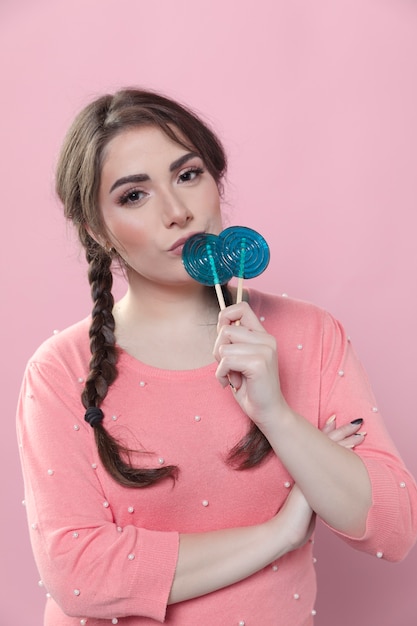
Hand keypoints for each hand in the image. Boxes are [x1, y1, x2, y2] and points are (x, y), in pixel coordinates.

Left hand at [213, 302, 285, 426]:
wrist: (268, 412)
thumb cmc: (251, 387)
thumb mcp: (240, 359)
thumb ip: (234, 342)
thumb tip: (220, 325)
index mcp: (263, 335)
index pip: (242, 308)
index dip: (225, 316)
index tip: (223, 338)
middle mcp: (266, 339)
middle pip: (226, 330)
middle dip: (218, 350)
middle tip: (227, 367)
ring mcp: (265, 350)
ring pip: (224, 347)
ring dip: (221, 365)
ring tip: (232, 376)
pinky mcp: (259, 363)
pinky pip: (226, 361)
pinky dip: (222, 374)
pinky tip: (232, 383)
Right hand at [269, 417, 366, 552]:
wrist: (286, 529)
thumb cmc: (296, 521)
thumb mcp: (305, 502)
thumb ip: (310, 492)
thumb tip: (320, 491)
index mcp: (305, 470)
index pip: (317, 445)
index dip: (326, 433)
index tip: (333, 421)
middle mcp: (308, 468)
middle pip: (325, 442)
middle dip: (340, 431)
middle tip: (352, 420)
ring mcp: (311, 472)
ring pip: (331, 448)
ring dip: (345, 437)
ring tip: (358, 428)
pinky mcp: (317, 477)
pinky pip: (332, 458)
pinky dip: (344, 450)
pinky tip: (354, 445)